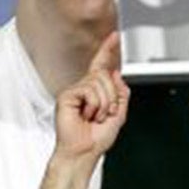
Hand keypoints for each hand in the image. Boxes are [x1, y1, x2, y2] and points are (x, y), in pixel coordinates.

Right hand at [54, 32, 128, 160]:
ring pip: (99, 83)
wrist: (83, 152)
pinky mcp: (67, 95)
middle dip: (112, 97)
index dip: (107, 50)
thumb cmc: (96, 139)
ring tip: (94, 117)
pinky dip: (94, 106)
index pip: (102, 66)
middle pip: (105, 75)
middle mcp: (84, 88)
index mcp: (96, 92)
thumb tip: (117, 75)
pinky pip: (89, 91)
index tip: (114, 36)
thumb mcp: (118, 116)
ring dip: (104, 104)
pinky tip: (86, 115)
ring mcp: (75, 91)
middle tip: (104, 115)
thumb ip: (121, 95)